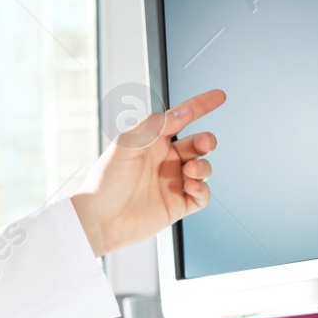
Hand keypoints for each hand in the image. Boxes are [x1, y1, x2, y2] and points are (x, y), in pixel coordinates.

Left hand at [69, 89, 225, 256]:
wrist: (98, 220)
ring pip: (203, 168)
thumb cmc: (105, 182)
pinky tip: (192, 186)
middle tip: (205, 143)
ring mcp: (172, 182)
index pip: (181, 118)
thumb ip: (154, 126)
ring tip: (191, 170)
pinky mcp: (177, 205)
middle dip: (206, 141)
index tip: (219, 96)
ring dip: (204, 166)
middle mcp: (165, 160)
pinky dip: (203, 189)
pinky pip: (202, 195)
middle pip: (197, 144)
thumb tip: (182, 112)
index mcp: (152, 142)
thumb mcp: (125, 146)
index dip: (200, 106)